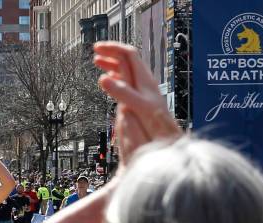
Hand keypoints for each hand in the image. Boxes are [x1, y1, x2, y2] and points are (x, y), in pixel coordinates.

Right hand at [93, 42, 180, 157]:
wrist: (167, 134)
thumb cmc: (156, 122)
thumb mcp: (136, 105)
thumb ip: (120, 91)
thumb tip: (103, 78)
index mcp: (142, 79)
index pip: (127, 54)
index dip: (112, 48)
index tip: (97, 48)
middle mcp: (143, 81)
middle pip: (126, 59)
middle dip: (110, 53)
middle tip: (95, 52)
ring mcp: (142, 88)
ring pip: (126, 69)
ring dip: (112, 63)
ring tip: (99, 62)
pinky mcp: (140, 97)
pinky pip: (127, 80)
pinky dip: (116, 76)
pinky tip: (111, 80)